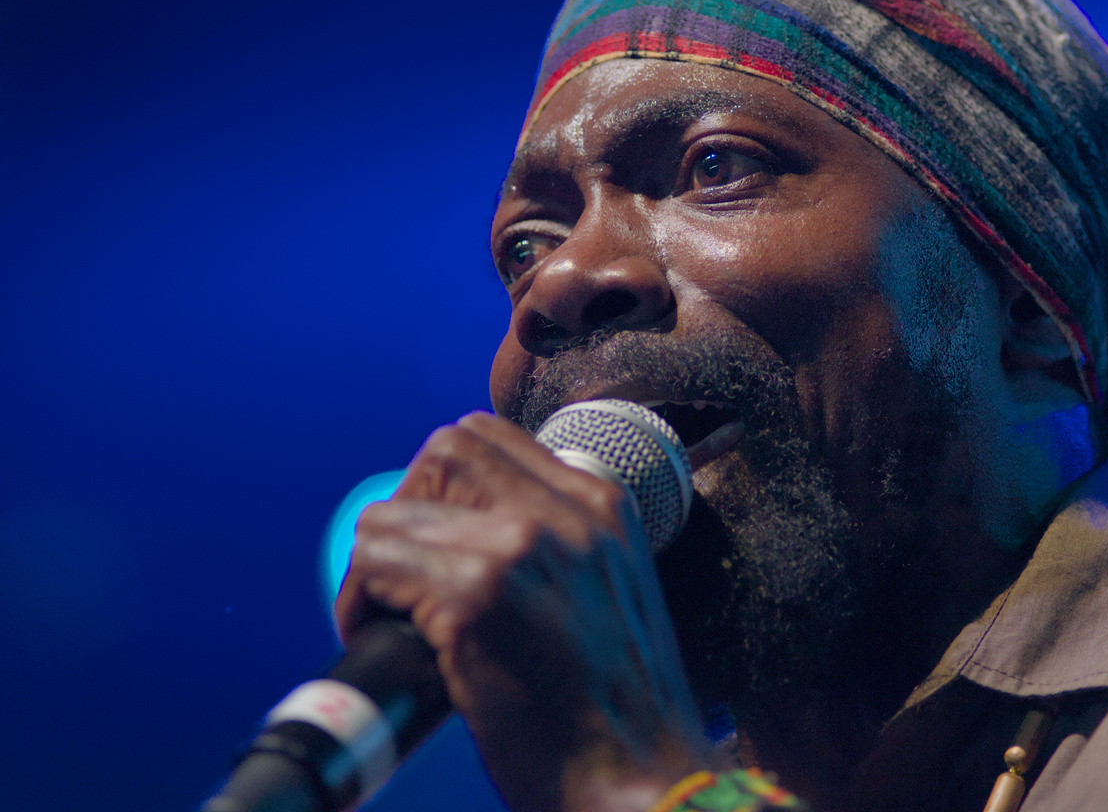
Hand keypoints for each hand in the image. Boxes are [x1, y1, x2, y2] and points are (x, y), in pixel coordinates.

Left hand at [334, 411, 717, 811]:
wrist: (640, 779)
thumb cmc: (617, 712)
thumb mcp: (611, 593)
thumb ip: (558, 548)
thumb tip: (467, 532)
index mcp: (602, 507)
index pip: (491, 439)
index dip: (443, 486)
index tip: (434, 541)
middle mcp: (566, 513)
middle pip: (443, 451)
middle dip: (406, 507)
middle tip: (404, 577)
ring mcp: (520, 549)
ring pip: (394, 512)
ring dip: (375, 565)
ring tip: (387, 619)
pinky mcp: (476, 596)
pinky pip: (374, 564)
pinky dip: (358, 603)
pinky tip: (382, 641)